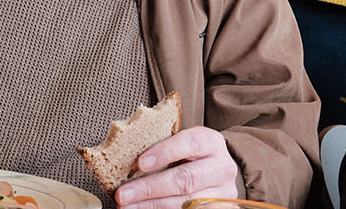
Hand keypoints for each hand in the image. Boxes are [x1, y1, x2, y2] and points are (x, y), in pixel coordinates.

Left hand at [114, 126, 237, 208]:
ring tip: (127, 206)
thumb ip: (164, 147)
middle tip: (123, 193)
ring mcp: (221, 192)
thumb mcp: (185, 144)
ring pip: (184, 202)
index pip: (191, 143)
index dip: (165, 152)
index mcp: (212, 143)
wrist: (217, 171)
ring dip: (151, 205)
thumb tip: (126, 157)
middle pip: (185, 179)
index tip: (140, 163)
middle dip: (150, 188)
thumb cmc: (194, 155)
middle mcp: (222, 167)